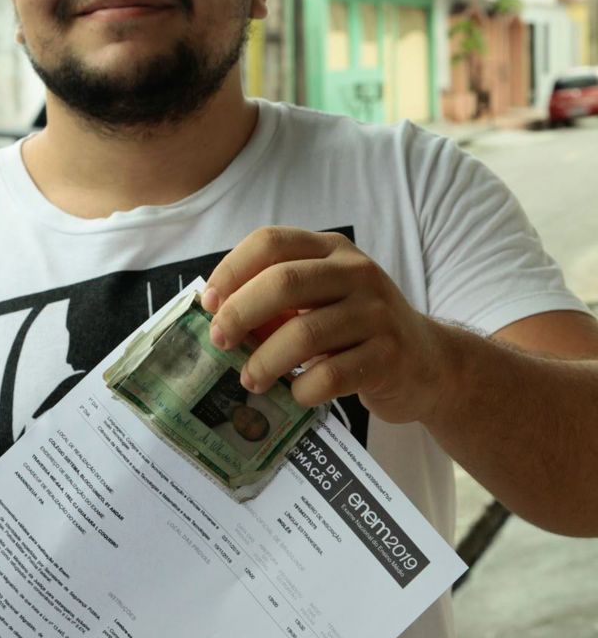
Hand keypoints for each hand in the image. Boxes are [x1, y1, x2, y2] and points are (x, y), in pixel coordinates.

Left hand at [202, 227, 451, 424]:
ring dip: (265, 361)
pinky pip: (331, 375)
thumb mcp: (322, 300)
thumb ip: (277, 300)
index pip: (271, 241)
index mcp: (332, 250)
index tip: (209, 304)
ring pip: (304, 332)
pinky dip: (303, 389)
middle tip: (220, 342)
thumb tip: (218, 314)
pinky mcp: (389, 355)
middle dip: (240, 314)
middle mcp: (357, 272)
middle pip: (282, 281)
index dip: (231, 271)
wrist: (429, 364)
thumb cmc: (358, 330)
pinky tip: (296, 395)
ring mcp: (377, 313)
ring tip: (250, 380)